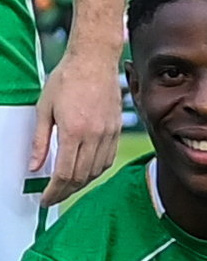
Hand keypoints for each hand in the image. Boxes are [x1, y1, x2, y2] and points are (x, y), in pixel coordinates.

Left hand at [31, 48, 121, 205]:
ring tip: (67, 186)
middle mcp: (94, 136)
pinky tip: (85, 170)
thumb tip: (35, 166)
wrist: (93, 61)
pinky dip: (95, 170)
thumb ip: (40, 141)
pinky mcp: (116, 130)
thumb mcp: (44, 109)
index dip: (54, 191)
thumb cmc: (66, 80)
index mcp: (73, 131)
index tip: (45, 199)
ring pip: (96, 171)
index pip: (65, 173)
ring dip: (81, 183)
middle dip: (66, 192)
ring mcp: (108, 134)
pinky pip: (107, 160)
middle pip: (82, 177)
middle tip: (53, 197)